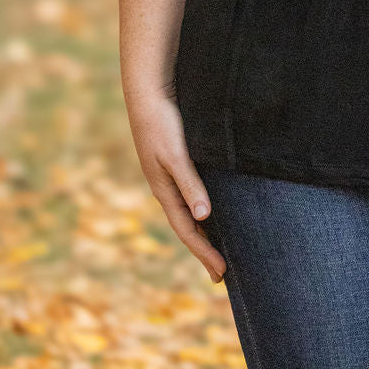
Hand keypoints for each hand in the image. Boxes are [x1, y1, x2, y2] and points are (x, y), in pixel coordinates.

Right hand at [124, 87, 226, 282]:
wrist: (147, 94)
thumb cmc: (162, 124)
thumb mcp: (177, 155)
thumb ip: (190, 184)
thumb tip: (204, 217)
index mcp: (164, 191)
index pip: (187, 231)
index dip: (204, 252)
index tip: (221, 273)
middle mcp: (165, 189)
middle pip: (187, 228)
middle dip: (203, 250)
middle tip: (221, 274)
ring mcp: (168, 177)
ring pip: (187, 214)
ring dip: (202, 233)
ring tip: (217, 248)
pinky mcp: (174, 163)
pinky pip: (188, 197)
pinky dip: (199, 211)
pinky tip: (210, 211)